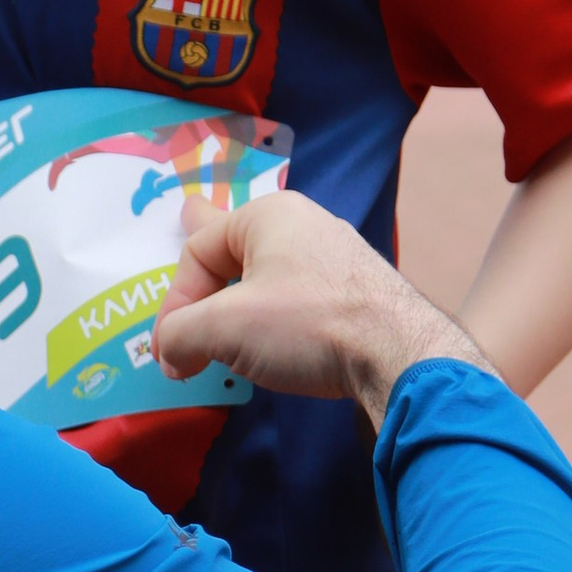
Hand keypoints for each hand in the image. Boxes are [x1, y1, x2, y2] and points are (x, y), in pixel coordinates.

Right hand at [152, 190, 486, 425]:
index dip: (174, 303)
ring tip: (227, 347)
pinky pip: (299, 303)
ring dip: (239, 318)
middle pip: (232, 261)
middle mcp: (305, 225)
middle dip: (204, 299)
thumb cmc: (309, 325)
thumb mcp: (224, 328)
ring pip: (266, 284)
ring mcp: (337, 260)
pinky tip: (276, 351)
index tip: (171, 353)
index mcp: (268, 214)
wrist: (401, 357)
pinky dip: (276, 327)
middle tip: (184, 325)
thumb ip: (179, 335)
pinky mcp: (359, 295)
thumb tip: (170, 353)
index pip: (197, 251)